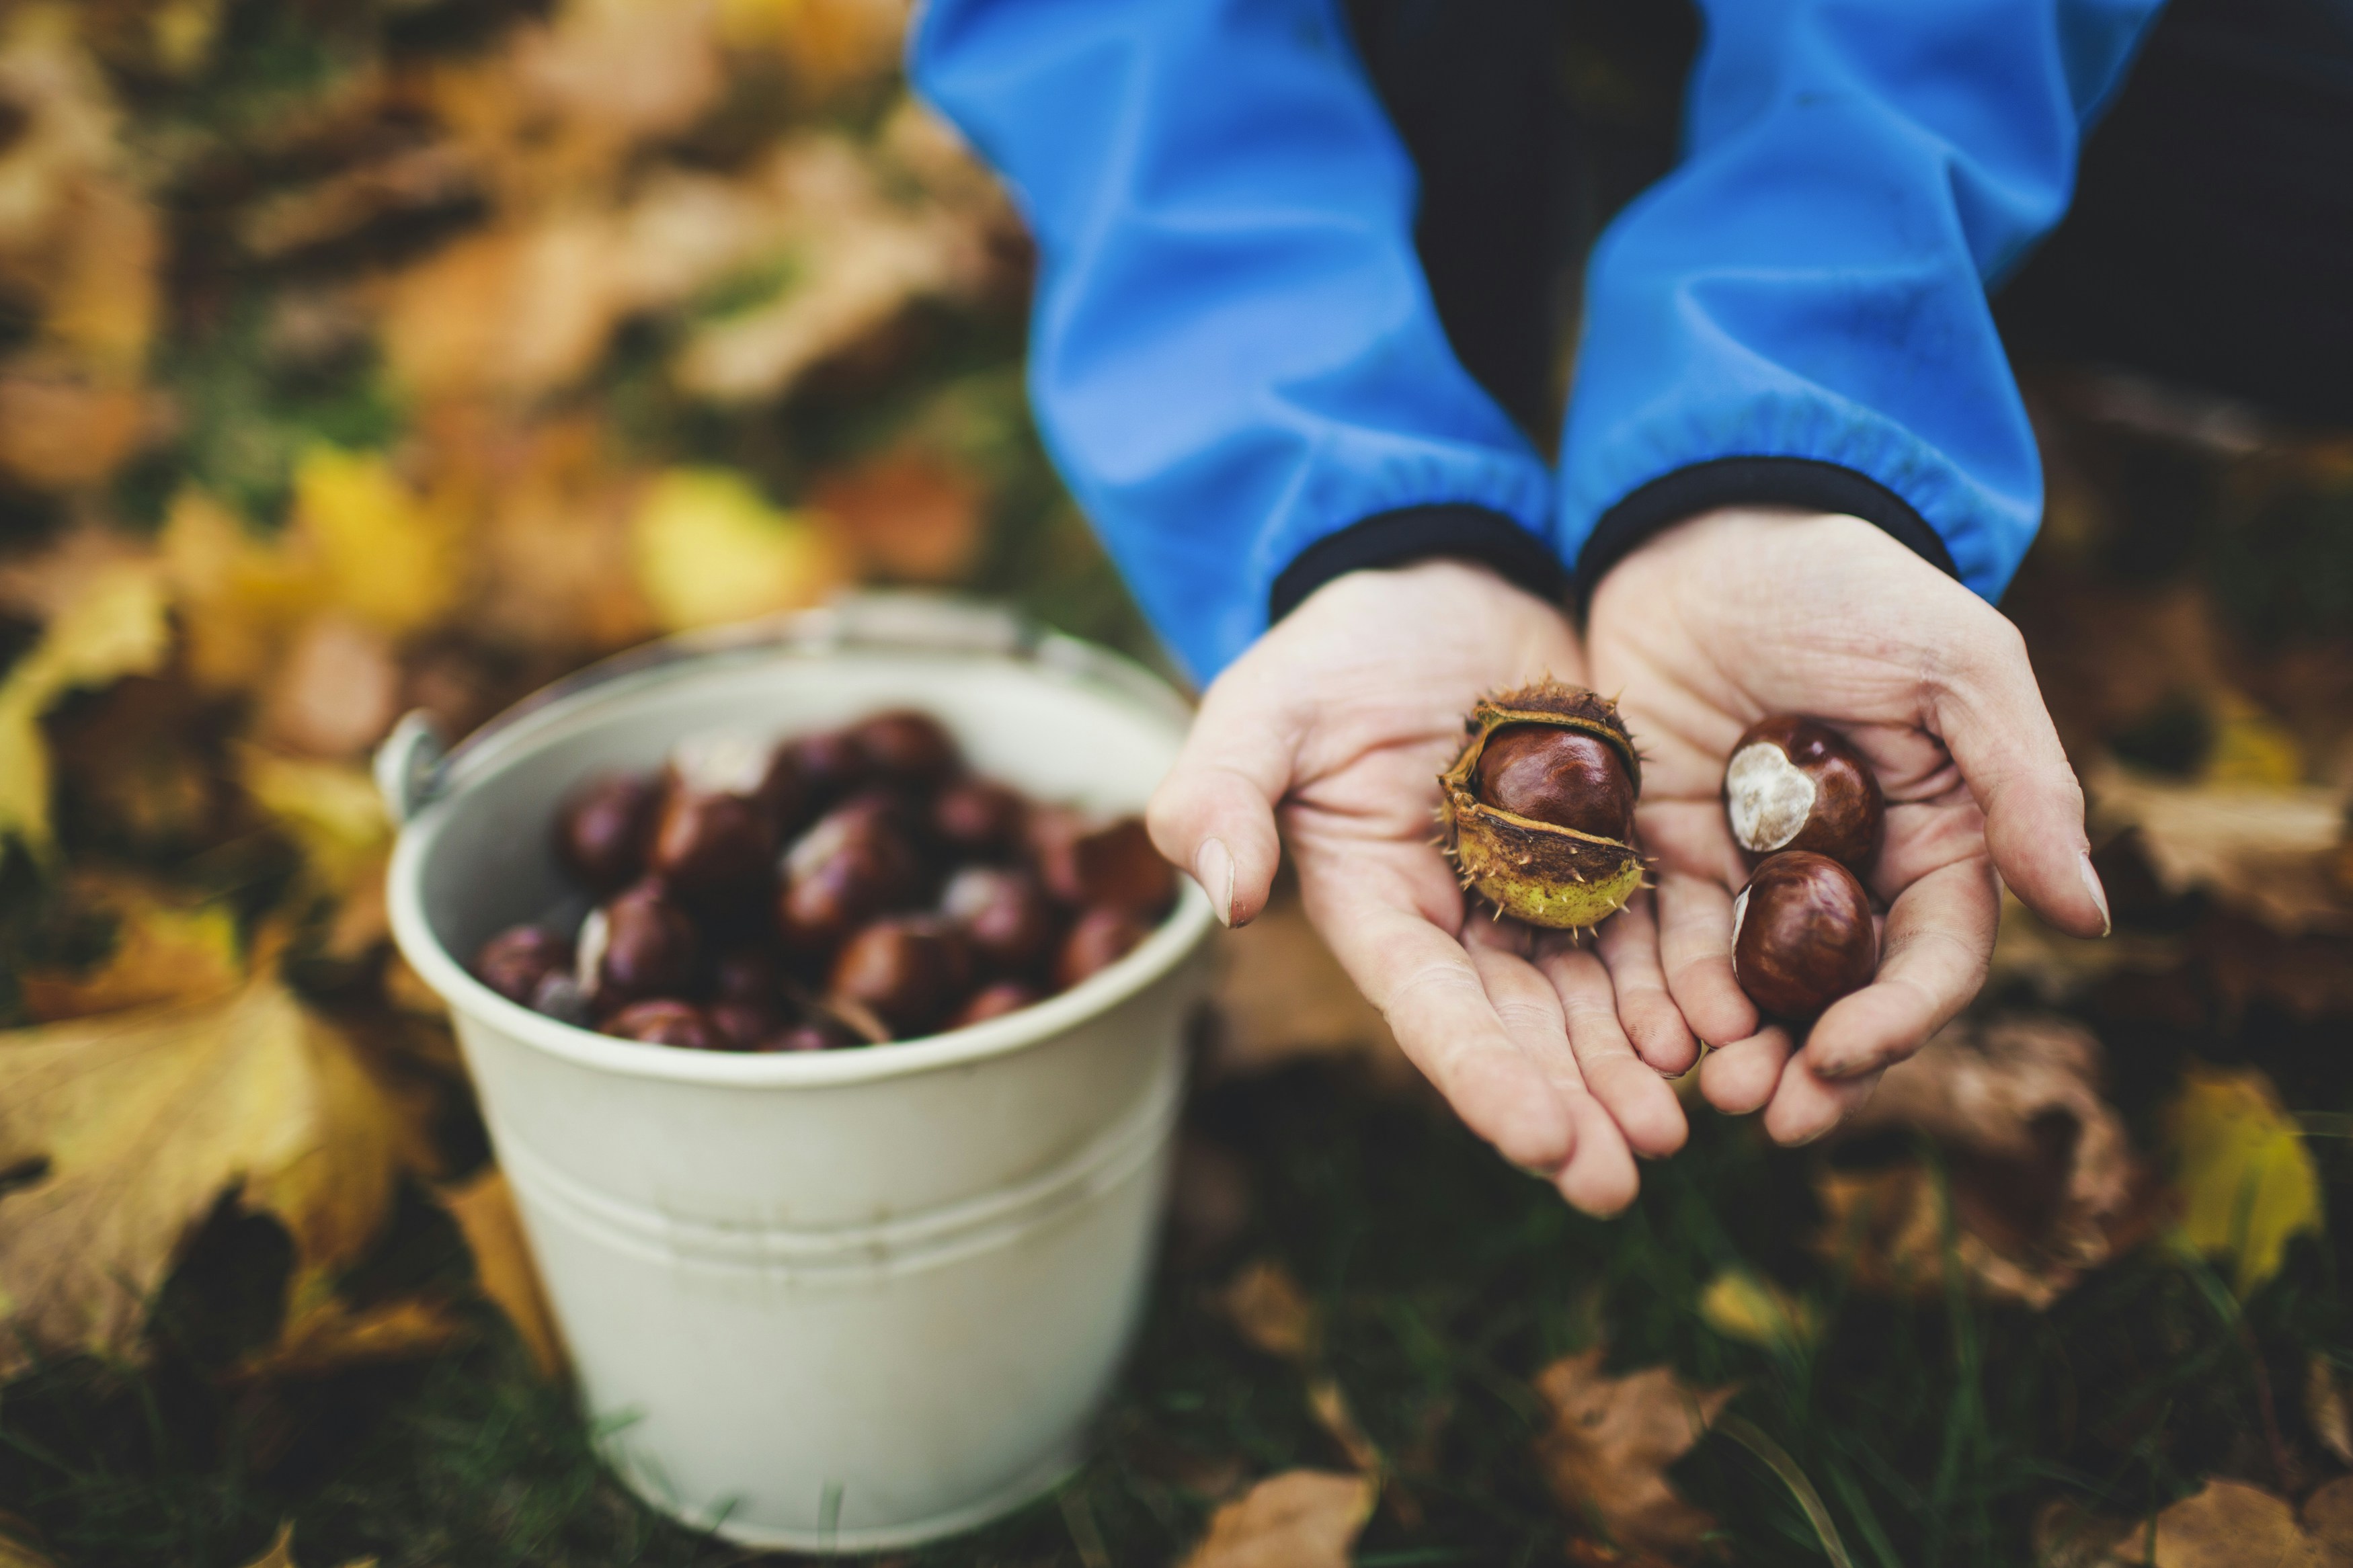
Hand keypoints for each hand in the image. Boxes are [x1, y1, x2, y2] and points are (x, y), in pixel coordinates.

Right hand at [1148, 561, 1693, 1212]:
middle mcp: (1466, 924)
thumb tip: (1223, 895)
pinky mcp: (1616, 853)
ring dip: (1638, 1068)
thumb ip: (1220, 793)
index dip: (1486, 1079)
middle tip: (1627, 1176)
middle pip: (1524, 1030)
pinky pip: (1660, 929)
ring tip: (1690, 1122)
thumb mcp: (1263, 707)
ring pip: (1599, 999)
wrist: (1443, 581)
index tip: (1544, 1145)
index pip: (1432, 1011)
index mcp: (1381, 910)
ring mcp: (1547, 894)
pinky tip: (1732, 1029)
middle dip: (1574, 1105)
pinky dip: (1691, 982)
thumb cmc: (1336, 651)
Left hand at [1584, 508, 2110, 1143]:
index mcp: (1937, 838)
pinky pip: (1666, 942)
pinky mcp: (1666, 851)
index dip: (1898, 1020)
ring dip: (1736, 1051)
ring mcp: (1752, 869)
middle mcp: (1849, 873)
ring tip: (1707, 1098)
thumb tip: (2089, 917)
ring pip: (1752, 991)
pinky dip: (1662, 996)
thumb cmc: (1846, 584)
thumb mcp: (1952, 665)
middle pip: (1840, 998)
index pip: (1932, 958)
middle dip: (1812, 1067)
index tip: (1844, 1057)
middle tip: (1769, 1118)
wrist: (1705, 529)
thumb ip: (2023, 785)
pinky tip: (1647, 1037)